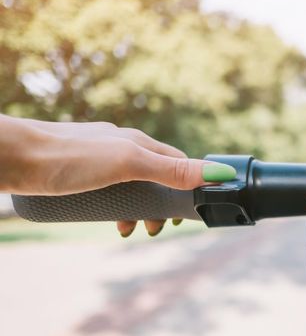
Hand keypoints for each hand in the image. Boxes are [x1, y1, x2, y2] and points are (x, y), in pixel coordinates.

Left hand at [0, 115, 235, 236]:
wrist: (14, 156)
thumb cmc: (70, 158)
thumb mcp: (130, 165)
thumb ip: (173, 170)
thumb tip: (220, 173)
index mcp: (138, 141)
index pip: (177, 162)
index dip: (189, 186)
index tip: (187, 214)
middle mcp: (121, 145)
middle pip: (154, 175)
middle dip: (160, 204)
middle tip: (153, 229)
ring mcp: (98, 156)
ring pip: (129, 183)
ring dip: (136, 207)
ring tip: (126, 229)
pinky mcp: (76, 169)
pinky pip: (106, 188)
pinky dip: (113, 204)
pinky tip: (102, 214)